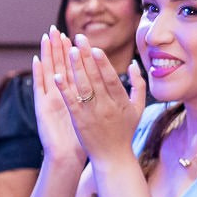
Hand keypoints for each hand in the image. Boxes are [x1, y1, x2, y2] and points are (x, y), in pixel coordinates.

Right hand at [32, 31, 85, 166]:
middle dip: (58, 48)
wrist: (67, 157)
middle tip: (56, 29)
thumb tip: (107, 88)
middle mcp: (60, 95)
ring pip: (48, 72)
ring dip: (47, 54)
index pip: (73, 69)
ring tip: (46, 36)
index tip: (75, 36)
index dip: (73, 53)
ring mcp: (50, 99)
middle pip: (59, 66)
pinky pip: (40, 87)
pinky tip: (36, 59)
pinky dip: (38, 73)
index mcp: (73, 95)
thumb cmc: (83, 138)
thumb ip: (97, 101)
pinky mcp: (42, 107)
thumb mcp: (91, 115)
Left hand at [58, 31, 145, 167]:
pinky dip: (64, 89)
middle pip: (95, 78)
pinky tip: (57, 75)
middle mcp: (107, 107)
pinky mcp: (79, 121)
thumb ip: (139, 85)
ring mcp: (92, 114)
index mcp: (121, 103)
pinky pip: (71, 102)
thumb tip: (134, 64)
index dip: (103, 63)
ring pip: (83, 87)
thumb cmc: (125, 132)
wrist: (113, 158)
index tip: (95, 47)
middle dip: (86, 57)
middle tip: (78, 38)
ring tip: (69, 50)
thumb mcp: (138, 109)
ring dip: (75, 68)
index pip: (112, 79)